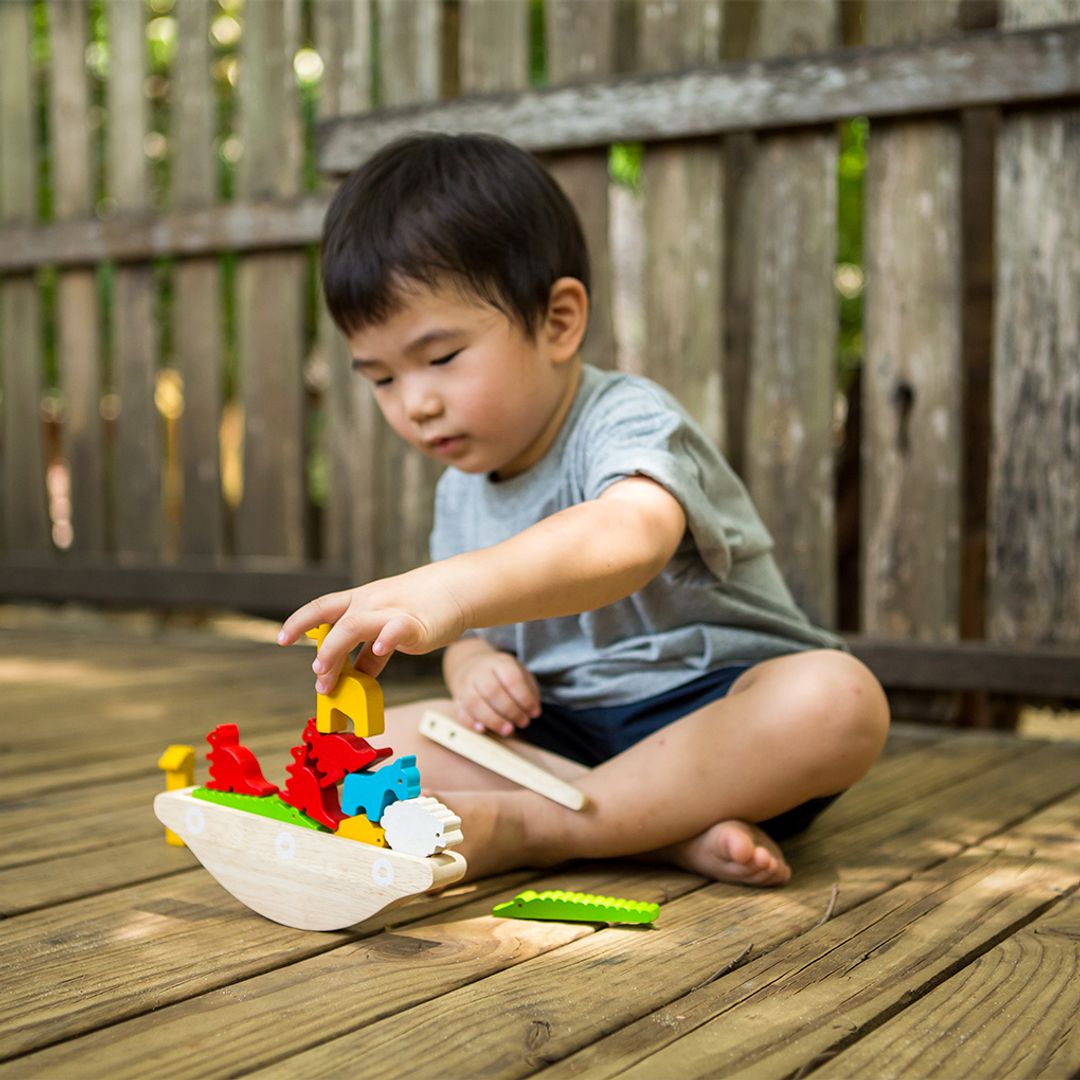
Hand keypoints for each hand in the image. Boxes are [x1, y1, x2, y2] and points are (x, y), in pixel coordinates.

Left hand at [277, 565, 470, 691]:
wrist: (455, 589)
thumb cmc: (420, 608)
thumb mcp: (386, 625)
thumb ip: (370, 653)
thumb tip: (354, 678)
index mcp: (360, 601)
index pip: (321, 607)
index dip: (299, 622)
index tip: (283, 639)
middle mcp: (369, 603)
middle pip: (333, 620)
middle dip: (320, 650)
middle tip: (316, 676)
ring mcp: (390, 611)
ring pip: (354, 626)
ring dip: (335, 651)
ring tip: (327, 677)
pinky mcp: (413, 622)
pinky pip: (395, 629)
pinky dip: (384, 641)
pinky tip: (378, 649)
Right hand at [450, 649, 540, 736]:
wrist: (475, 668)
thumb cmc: (504, 677)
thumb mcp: (521, 675)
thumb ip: (530, 692)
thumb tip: (533, 711)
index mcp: (499, 663)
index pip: (511, 678)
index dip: (525, 698)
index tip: (534, 712)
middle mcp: (479, 672)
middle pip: (491, 690)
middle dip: (510, 710)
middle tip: (523, 722)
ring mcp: (465, 685)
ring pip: (474, 702)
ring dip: (493, 720)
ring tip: (508, 730)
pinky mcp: (457, 700)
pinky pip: (459, 712)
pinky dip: (470, 722)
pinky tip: (483, 729)